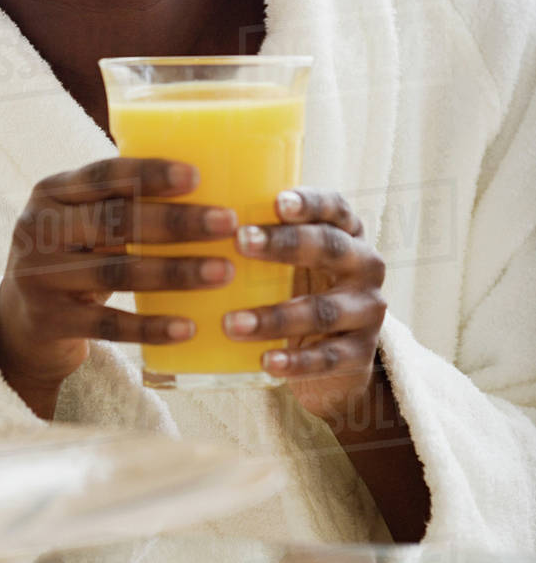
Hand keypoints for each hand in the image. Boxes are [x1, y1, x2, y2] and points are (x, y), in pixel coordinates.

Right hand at [0, 157, 237, 414]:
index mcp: (51, 191)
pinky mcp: (50, 322)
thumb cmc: (73, 255)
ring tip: (224, 271)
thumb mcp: (80, 219)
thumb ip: (119, 201)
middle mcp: (39, 229)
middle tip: (228, 223)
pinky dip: (151, 326)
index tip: (196, 176)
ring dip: (175, 272)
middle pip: (115, 221)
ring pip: (116, 272)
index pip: (104, 174)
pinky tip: (189, 326)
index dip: (150, 173)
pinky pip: (108, 324)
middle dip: (177, 222)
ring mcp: (40, 277)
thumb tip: (210, 180)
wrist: (19, 322)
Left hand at [223, 188, 386, 423]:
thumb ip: (260, 235)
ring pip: (323, 310)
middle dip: (284, 244)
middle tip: (240, 242)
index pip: (333, 206)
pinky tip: (266, 361)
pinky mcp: (360, 354)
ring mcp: (367, 310)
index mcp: (346, 231)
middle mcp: (364, 264)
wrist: (337, 358)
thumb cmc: (298, 288)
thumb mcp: (290, 258)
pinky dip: (295, 361)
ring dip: (276, 316)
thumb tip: (195, 212)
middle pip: (329, 247)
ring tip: (232, 323)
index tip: (277, 201)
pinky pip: (328, 358)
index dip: (308, 202)